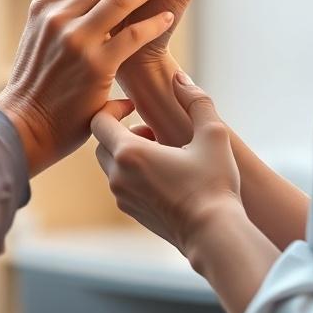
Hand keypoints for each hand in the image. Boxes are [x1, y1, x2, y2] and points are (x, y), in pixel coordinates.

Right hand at [0, 0, 177, 176]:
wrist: (23, 128)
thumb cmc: (34, 86)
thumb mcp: (38, 40)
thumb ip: (63, 17)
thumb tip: (87, 4)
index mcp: (43, 6)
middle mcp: (58, 16)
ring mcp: (76, 40)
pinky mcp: (96, 65)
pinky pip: (132, 36)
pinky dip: (152, 24)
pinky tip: (168, 17)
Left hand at [91, 73, 241, 256]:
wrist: (214, 234)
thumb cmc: (214, 183)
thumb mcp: (213, 134)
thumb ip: (196, 100)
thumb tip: (180, 78)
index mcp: (129, 153)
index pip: (98, 121)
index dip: (114, 108)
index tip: (135, 106)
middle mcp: (118, 176)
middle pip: (102, 143)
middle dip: (122, 131)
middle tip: (152, 131)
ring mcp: (123, 198)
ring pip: (111, 165)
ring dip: (128, 153)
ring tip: (163, 152)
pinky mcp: (132, 213)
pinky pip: (122, 185)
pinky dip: (134, 173)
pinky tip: (166, 174)